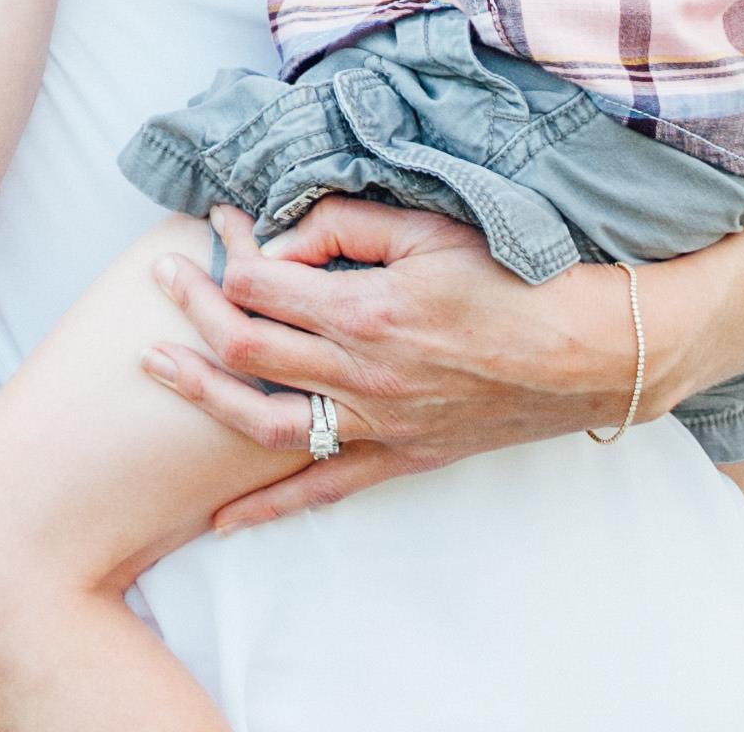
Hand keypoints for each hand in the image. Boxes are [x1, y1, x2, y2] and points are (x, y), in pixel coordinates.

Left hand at [138, 198, 649, 527]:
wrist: (589, 353)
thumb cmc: (515, 278)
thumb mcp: (431, 228)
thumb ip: (348, 226)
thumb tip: (284, 236)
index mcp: (368, 312)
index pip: (262, 284)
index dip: (228, 249)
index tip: (218, 222)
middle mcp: (363, 375)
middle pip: (245, 348)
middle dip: (192, 306)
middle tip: (162, 273)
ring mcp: (378, 424)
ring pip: (264, 422)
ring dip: (202, 394)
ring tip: (153, 366)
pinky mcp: (400, 456)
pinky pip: (321, 489)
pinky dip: (267, 507)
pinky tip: (219, 521)